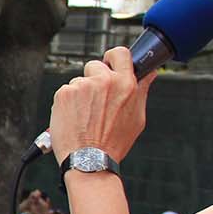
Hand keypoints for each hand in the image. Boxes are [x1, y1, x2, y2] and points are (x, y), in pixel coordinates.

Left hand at [48, 45, 151, 164]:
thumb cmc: (113, 143)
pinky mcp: (64, 93)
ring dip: (80, 93)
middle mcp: (104, 81)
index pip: (120, 53)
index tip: (109, 64)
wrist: (88, 160)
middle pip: (95, 66)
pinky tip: (74, 118)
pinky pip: (65, 91)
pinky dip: (67, 102)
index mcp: (125, 84)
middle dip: (94, 79)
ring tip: (85, 116)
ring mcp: (82, 86)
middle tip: (94, 101)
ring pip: (79, 81)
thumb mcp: (137, 118)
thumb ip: (141, 91)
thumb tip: (149, 74)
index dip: (113, 58)